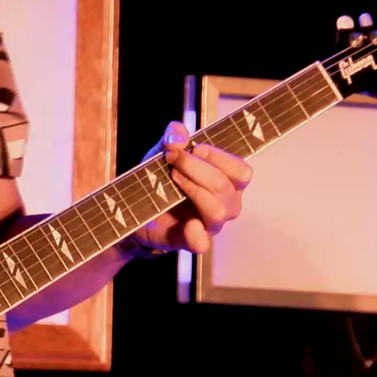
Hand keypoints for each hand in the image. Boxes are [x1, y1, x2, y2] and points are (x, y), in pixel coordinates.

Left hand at [131, 121, 252, 253]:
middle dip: (197, 168)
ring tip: (173, 179)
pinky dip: (195, 232)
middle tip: (173, 160)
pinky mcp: (193, 241)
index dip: (218, 157)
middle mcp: (226, 203)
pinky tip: (185, 222)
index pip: (241, 171)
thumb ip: (172, 138)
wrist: (135, 210)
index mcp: (227, 181)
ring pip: (218, 210)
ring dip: (193, 190)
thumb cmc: (159, 181)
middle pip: (227, 187)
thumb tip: (178, 134)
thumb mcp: (162, 152)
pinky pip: (202, 242)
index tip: (194, 147)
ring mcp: (211, 224)